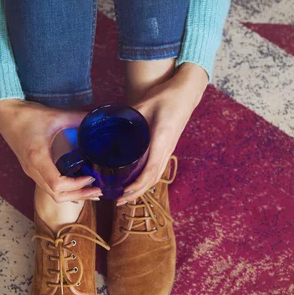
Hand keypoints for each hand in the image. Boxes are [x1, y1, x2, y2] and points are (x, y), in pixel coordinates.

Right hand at [0, 99, 101, 202]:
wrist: (5, 114)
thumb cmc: (27, 115)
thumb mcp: (56, 115)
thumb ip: (78, 118)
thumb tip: (96, 121)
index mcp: (37, 157)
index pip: (57, 184)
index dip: (76, 185)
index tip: (90, 178)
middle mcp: (32, 169)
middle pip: (56, 195)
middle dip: (79, 195)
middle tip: (97, 191)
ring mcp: (30, 172)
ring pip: (52, 194)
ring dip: (73, 195)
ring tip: (91, 192)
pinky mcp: (31, 170)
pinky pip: (48, 188)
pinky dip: (64, 191)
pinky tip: (77, 187)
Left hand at [116, 63, 207, 204]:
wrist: (186, 93)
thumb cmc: (167, 96)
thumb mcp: (144, 104)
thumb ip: (128, 117)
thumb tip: (107, 124)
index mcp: (161, 140)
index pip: (150, 170)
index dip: (137, 184)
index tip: (124, 192)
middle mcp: (167, 149)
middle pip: (153, 179)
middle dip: (136, 193)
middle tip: (118, 201)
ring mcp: (168, 149)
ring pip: (156, 176)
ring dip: (142, 189)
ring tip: (126, 196)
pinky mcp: (167, 147)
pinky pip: (157, 168)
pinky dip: (147, 179)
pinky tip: (137, 182)